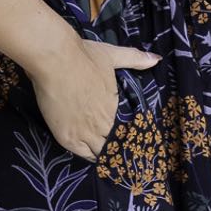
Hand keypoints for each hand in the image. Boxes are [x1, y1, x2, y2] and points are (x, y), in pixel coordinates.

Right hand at [28, 33, 162, 161]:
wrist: (54, 60)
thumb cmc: (82, 56)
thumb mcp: (112, 55)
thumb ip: (135, 59)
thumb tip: (156, 59)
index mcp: (115, 106)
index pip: (126, 128)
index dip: (125, 132)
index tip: (124, 133)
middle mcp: (102, 123)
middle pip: (114, 143)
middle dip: (116, 144)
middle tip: (116, 146)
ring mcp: (84, 132)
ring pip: (100, 152)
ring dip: (103, 151)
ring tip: (105, 154)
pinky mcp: (66, 137)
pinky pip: (83, 154)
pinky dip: (88, 155)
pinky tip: (91, 155)